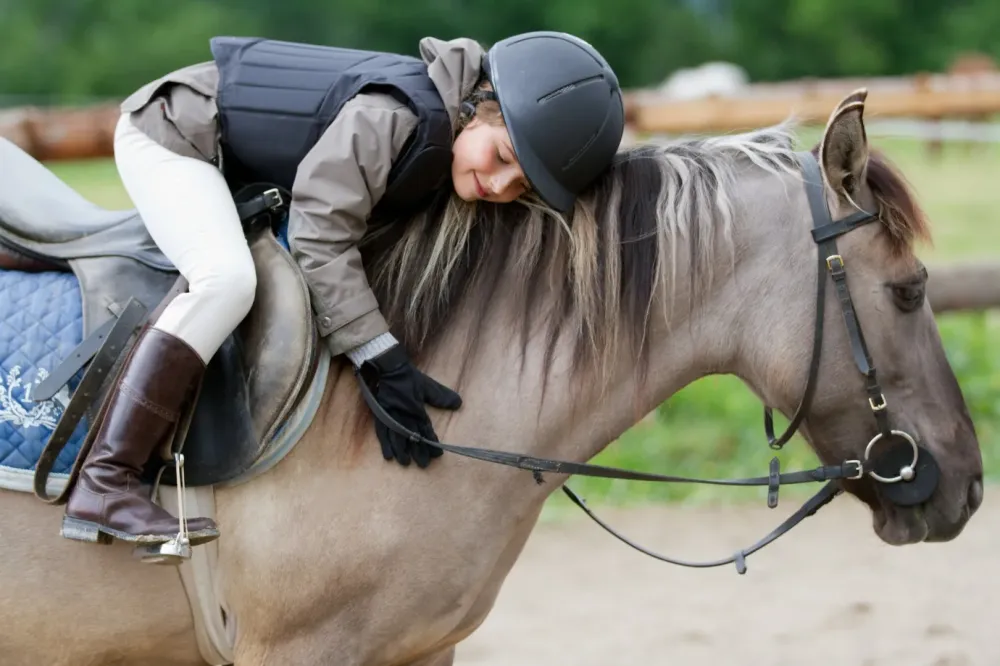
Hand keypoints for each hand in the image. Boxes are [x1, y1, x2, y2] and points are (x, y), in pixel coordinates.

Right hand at [357, 345, 461, 467]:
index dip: (431, 443)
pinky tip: (388, 457)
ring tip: (406, 463)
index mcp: (417, 410)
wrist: (389, 369)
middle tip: (423, 465)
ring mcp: (391, 416)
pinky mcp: (381, 416)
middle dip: (418, 452)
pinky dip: (385, 445)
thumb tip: (459, 404)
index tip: (437, 455)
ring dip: (402, 451)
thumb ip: (442, 396)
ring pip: (397, 438)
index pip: (426, 430)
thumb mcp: (428, 386)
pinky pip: (382, 433)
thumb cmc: (410, 378)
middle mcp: (404, 416)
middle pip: (412, 438)